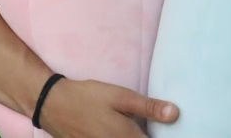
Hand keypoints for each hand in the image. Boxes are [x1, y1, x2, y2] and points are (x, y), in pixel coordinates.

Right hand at [39, 78, 178, 137]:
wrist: (53, 105)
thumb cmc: (90, 97)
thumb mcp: (121, 96)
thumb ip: (149, 107)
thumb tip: (176, 114)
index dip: (165, 137)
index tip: (175, 131)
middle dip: (149, 137)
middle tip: (154, 127)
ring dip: (137, 137)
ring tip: (142, 128)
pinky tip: (125, 131)